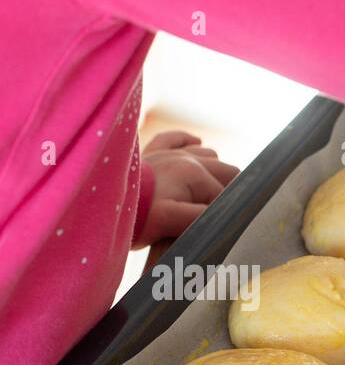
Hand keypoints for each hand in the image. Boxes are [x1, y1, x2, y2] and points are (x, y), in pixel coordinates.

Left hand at [134, 131, 238, 247]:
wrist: (97, 200)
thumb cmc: (136, 214)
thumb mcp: (171, 221)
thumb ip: (202, 216)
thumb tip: (226, 216)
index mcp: (194, 173)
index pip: (227, 195)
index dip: (225, 213)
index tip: (218, 227)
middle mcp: (186, 157)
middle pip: (225, 171)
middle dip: (227, 191)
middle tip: (219, 214)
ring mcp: (169, 152)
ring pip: (207, 154)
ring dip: (213, 172)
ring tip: (210, 195)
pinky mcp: (152, 151)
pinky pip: (176, 138)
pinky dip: (188, 141)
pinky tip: (196, 142)